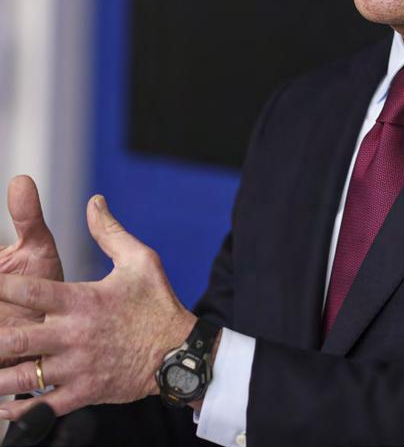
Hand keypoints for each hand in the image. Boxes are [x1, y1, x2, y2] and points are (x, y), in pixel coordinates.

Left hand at [0, 195, 195, 419]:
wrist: (179, 352)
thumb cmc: (158, 303)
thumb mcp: (140, 259)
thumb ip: (109, 231)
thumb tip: (94, 202)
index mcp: (82, 301)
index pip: (29, 291)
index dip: (1, 286)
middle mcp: (74, 335)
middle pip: (15, 339)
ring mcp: (77, 367)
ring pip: (22, 377)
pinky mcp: (83, 392)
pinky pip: (42, 406)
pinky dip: (18, 409)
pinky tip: (2, 405)